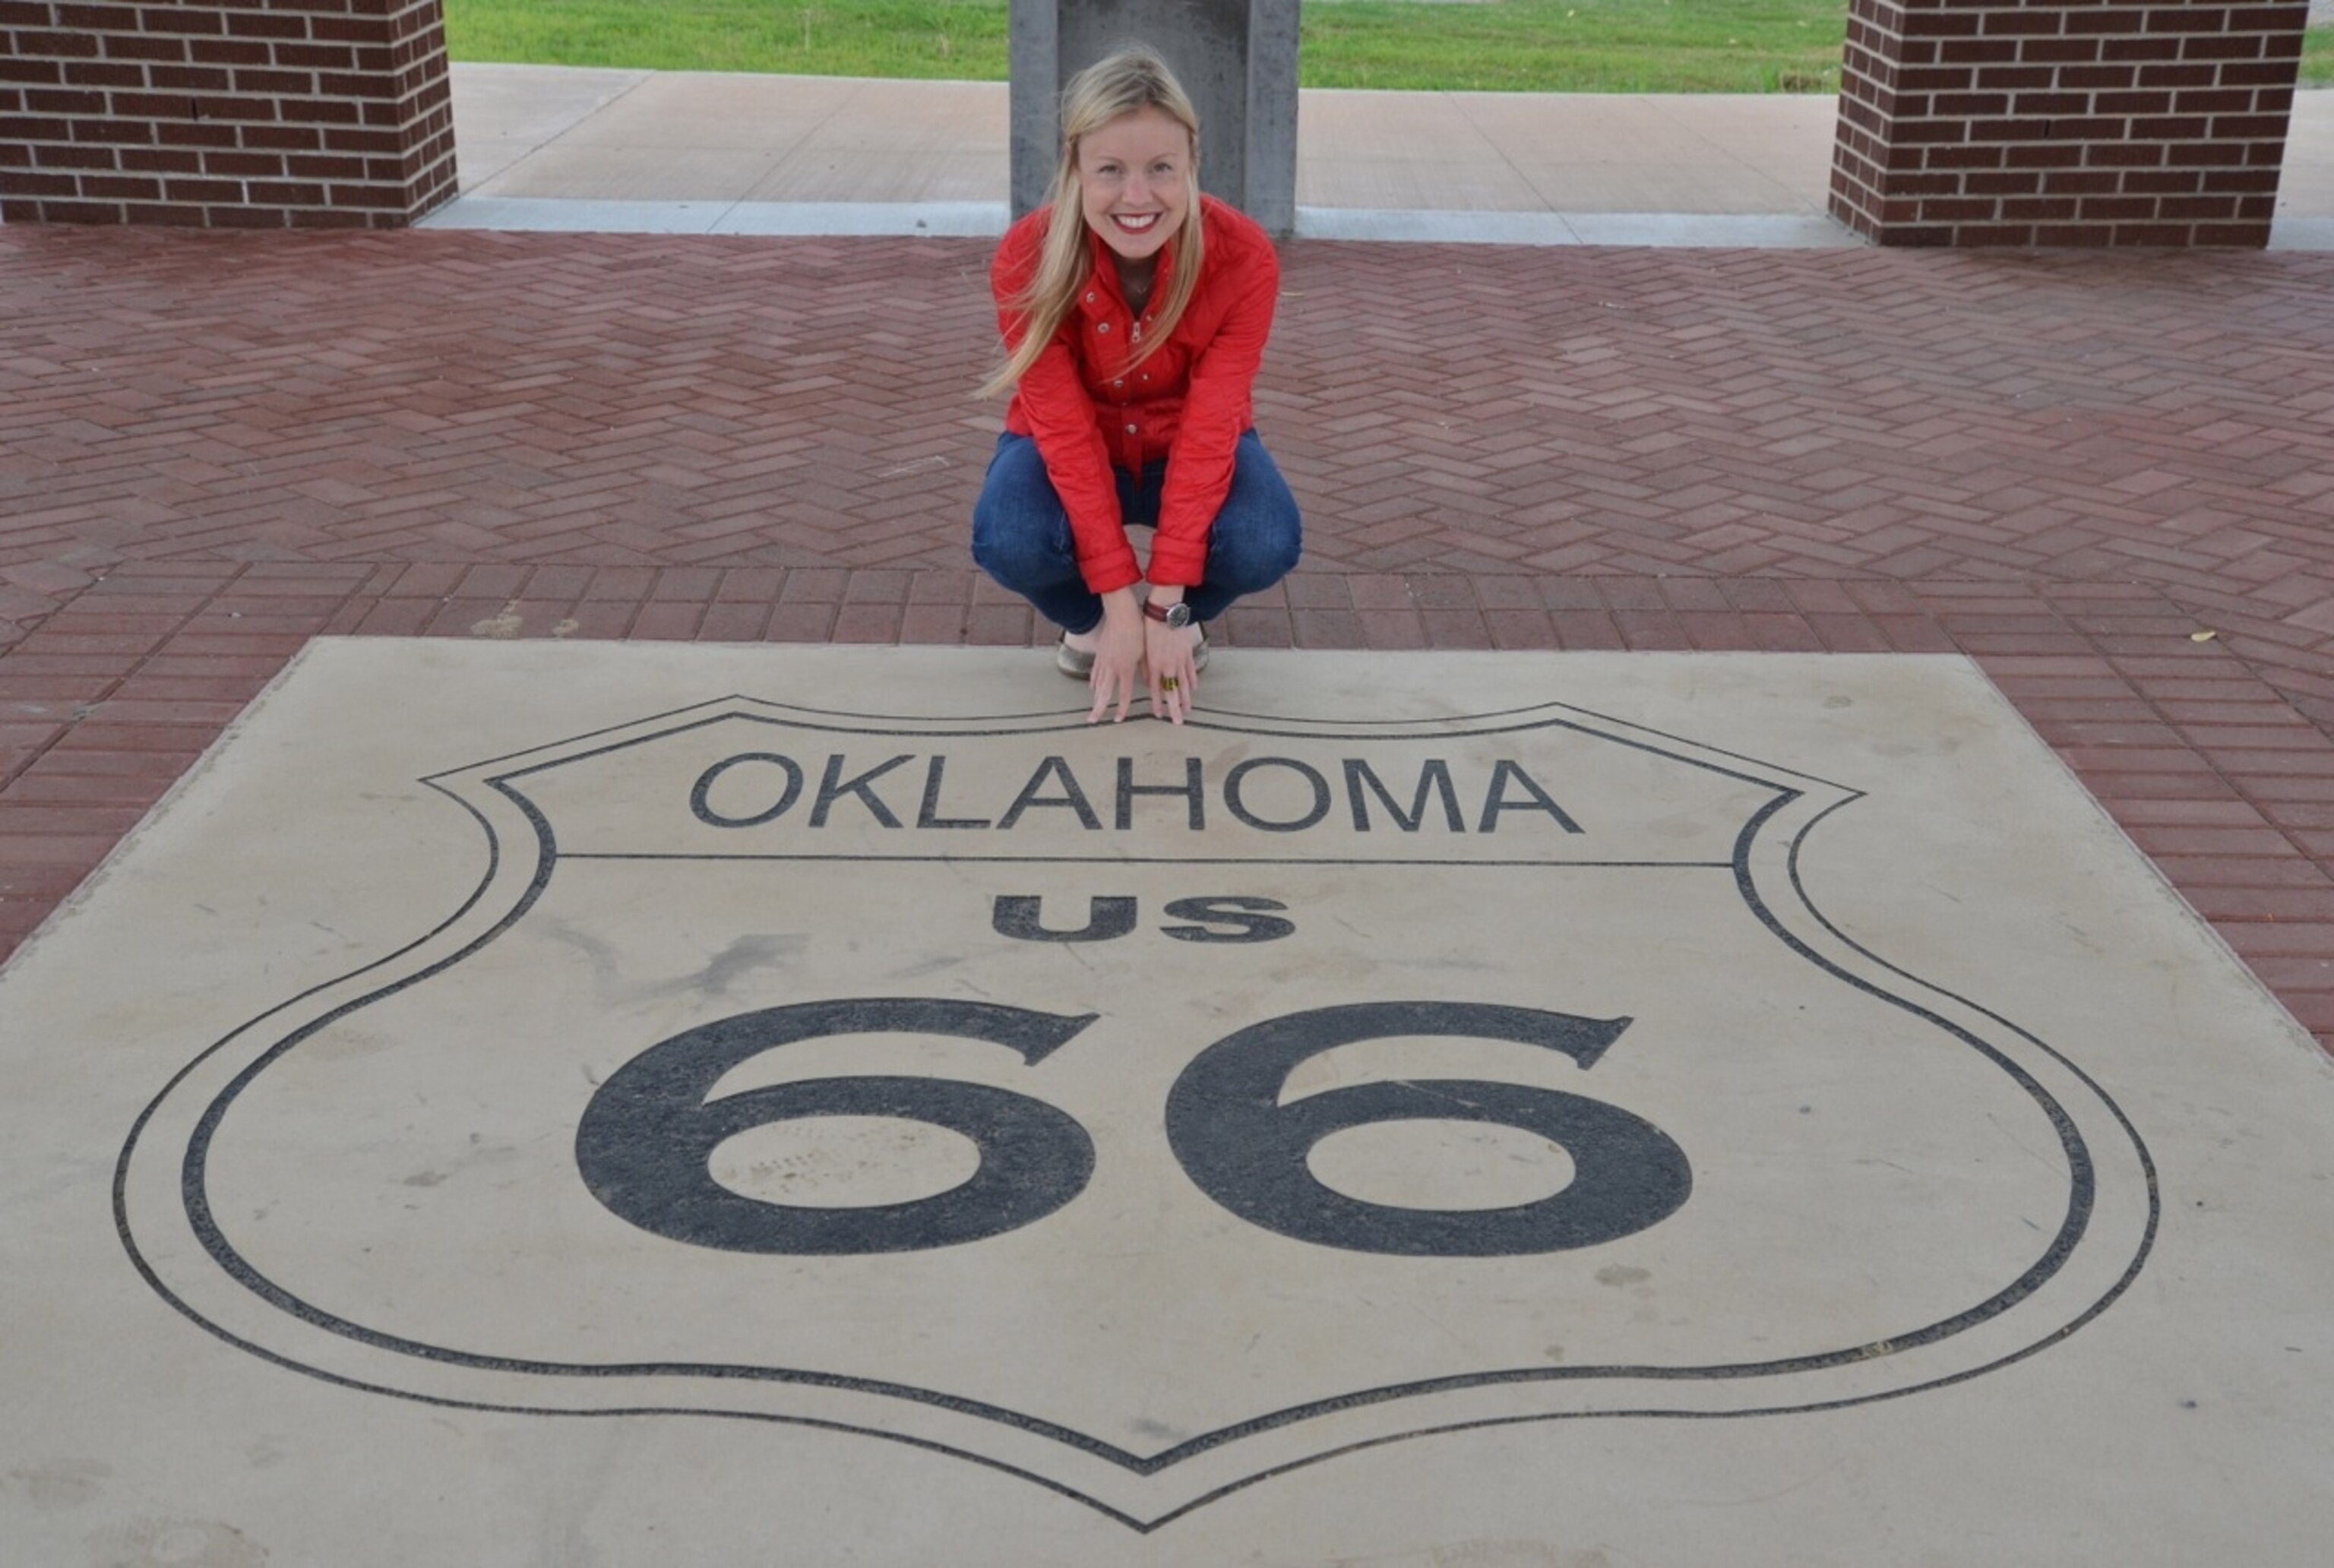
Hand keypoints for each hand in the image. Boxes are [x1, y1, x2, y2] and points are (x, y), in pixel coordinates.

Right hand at [1084, 589, 1147, 723]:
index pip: (1124, 694)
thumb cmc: (1137, 632)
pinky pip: (1095, 672)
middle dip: (1098, 709)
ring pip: (1097, 684)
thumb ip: (1146, 670)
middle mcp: (1113, 668)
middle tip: (1092, 720)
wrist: (1122, 616)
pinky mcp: (1100, 654)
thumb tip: (1149, 683)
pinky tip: (1093, 688)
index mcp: (1126, 668)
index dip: (1122, 708)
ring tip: (1093, 709)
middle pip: (1104, 694)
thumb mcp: (1145, 653)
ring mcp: (1104, 661)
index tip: (1118, 720)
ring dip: (1095, 698)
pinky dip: (1094, 682)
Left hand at [1144, 604, 1198, 725]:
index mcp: (1154, 666)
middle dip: (1175, 709)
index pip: (1156, 690)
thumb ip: (1146, 668)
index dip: (1157, 704)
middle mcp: (1168, 666)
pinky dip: (1192, 681)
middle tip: (1178, 722)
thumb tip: (1148, 682)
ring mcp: (1179, 661)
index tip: (1159, 715)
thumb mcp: (1143, 650)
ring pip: (1184, 684)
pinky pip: (1190, 671)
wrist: (1165, 614)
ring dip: (1185, 699)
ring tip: (1187, 711)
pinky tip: (1193, 690)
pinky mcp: (1187, 653)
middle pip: (1173, 692)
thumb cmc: (1149, 629)